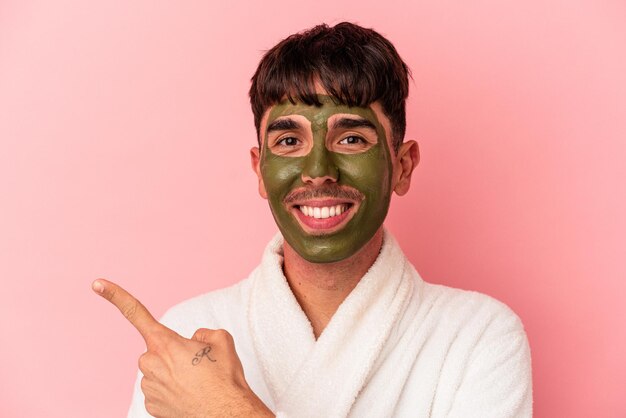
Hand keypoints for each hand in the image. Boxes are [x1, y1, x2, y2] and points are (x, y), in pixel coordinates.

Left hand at [92, 279, 273, 417]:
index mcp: (165, 343)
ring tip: (198, 383)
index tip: (97, 284)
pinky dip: (173, 391)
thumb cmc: (224, 380)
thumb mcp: (222, 341)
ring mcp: (149, 387)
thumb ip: (203, 333)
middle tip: (197, 363)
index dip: (116, 296)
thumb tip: (194, 340)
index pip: (135, 313)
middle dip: (173, 353)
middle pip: (157, 349)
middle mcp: (151, 364)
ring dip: (174, 373)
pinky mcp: (151, 406)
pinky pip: (159, 390)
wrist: (226, 414)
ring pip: (159, 371)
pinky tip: (190, 395)